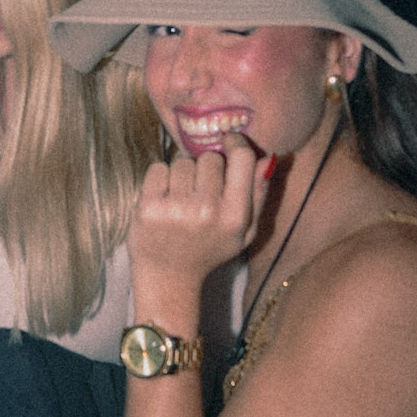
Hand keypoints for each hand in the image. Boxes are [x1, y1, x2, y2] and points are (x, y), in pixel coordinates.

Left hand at [128, 139, 271, 305]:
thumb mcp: (245, 231)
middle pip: (210, 158)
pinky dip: (159, 178)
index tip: (228, 141)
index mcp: (235, 216)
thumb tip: (267, 157)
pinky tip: (163, 199)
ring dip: (181, 174)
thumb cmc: (209, 249)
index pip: (241, 158)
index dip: (235, 142)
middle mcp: (207, 211)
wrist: (169, 276)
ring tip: (181, 198)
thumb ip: (259, 194)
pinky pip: (158, 168)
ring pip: (182, 162)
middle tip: (200, 189)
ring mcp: (176, 209)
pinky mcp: (148, 207)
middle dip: (206, 167)